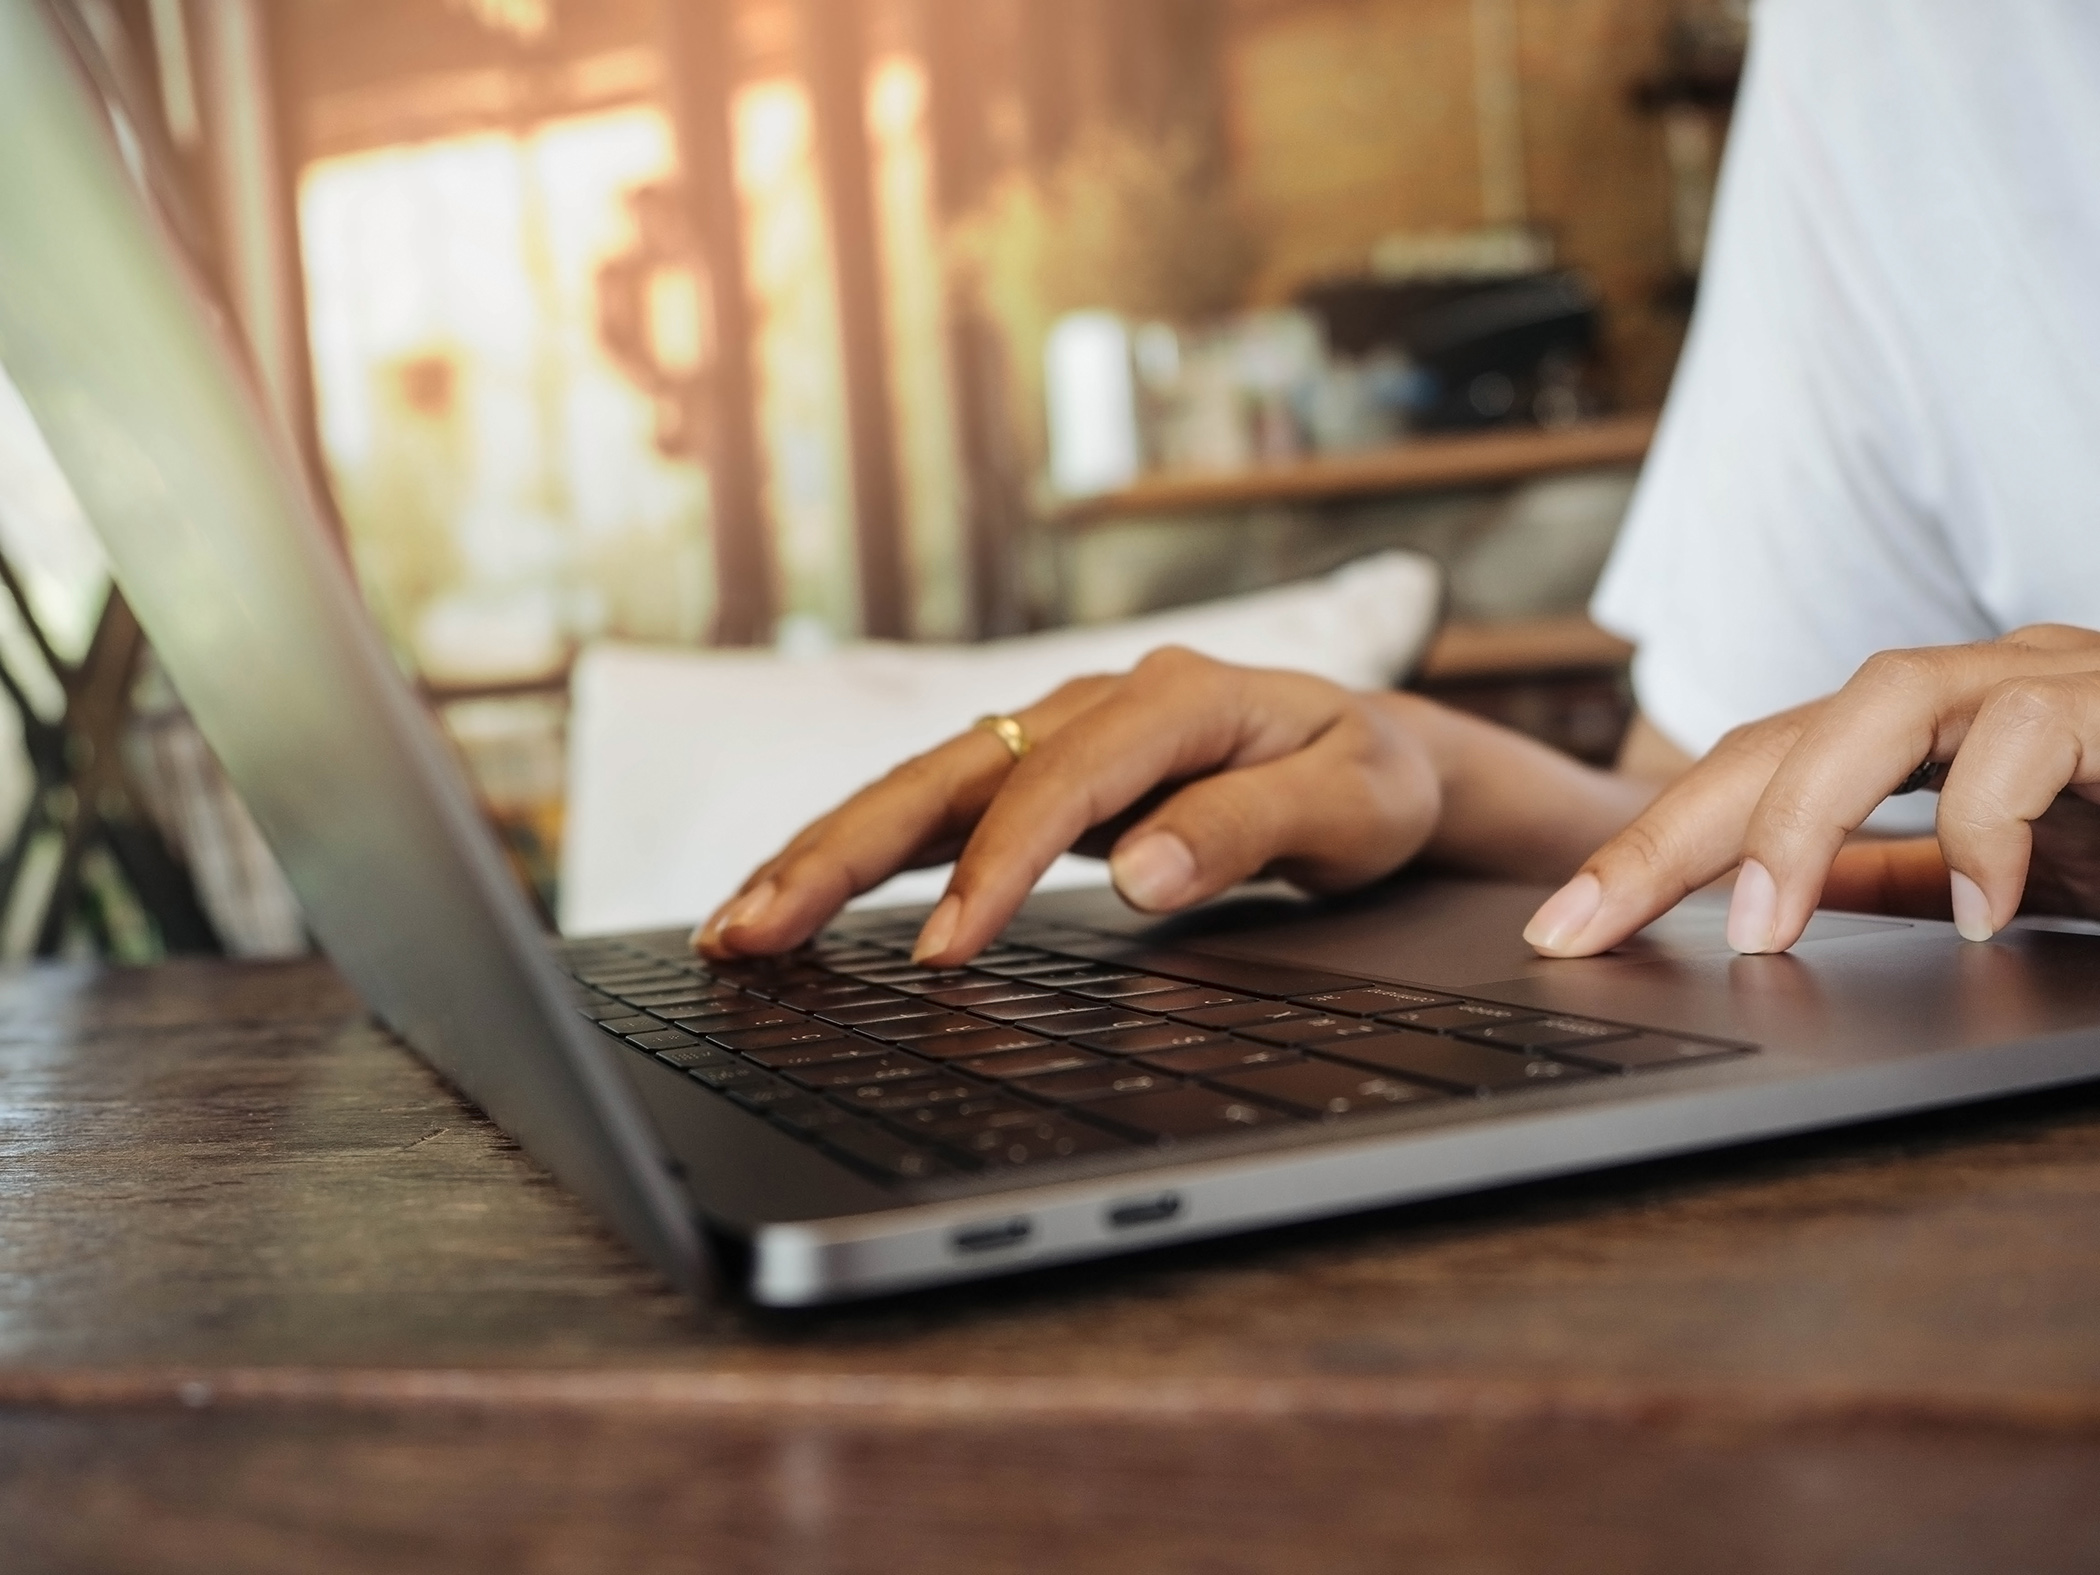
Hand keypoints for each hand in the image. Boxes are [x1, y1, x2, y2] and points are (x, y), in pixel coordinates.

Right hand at [694, 647, 1448, 964]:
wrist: (1378, 755)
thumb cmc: (1369, 780)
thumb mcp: (1354, 805)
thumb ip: (1250, 828)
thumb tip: (1138, 872)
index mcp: (1174, 698)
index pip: (1056, 782)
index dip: (992, 867)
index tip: (942, 954)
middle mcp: (1096, 704)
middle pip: (946, 772)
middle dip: (842, 852)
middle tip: (754, 933)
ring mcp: (1058, 735)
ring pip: (918, 788)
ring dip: (823, 853)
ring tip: (737, 928)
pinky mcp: (1039, 775)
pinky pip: (934, 810)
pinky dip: (862, 856)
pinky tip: (800, 898)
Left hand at [1523, 625, 2099, 956]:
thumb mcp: (1997, 874)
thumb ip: (1889, 877)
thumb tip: (1766, 909)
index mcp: (1921, 738)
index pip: (1749, 772)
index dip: (1646, 843)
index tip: (1561, 930)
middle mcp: (1970, 693)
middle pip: (1778, 732)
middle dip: (1666, 829)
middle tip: (1584, 924)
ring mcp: (2050, 682)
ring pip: (1882, 700)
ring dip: (1801, 814)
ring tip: (1756, 925)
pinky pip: (2036, 739)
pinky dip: (1990, 823)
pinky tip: (1981, 908)